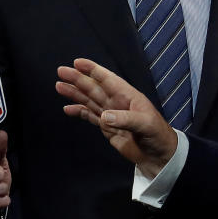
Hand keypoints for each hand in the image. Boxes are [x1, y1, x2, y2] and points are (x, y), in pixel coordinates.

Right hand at [56, 57, 177, 178]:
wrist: (158, 155)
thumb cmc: (157, 135)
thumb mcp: (145, 124)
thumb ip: (125, 119)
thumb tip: (103, 116)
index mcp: (128, 96)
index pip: (109, 79)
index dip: (94, 70)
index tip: (78, 62)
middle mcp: (118, 102)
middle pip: (94, 88)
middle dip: (78, 79)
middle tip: (61, 71)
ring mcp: (111, 115)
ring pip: (89, 100)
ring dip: (75, 93)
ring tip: (59, 86)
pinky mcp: (107, 128)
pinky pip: (90, 116)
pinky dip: (79, 112)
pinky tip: (67, 109)